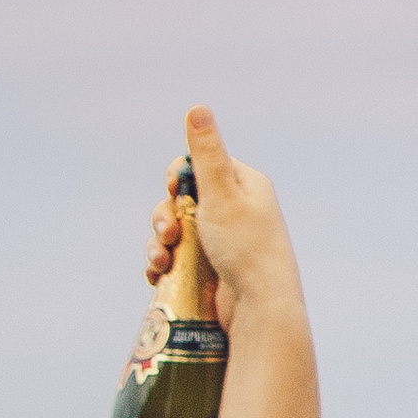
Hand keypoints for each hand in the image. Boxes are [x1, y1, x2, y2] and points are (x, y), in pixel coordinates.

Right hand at [144, 103, 304, 327]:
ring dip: (159, 244)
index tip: (173, 189)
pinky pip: (177, 259)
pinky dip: (163, 265)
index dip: (177, 177)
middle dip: (164, 216)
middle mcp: (235, 211)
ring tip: (161, 262)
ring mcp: (222, 243)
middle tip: (168, 233)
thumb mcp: (223, 194)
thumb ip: (206, 154)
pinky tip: (158, 275)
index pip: (200, 166)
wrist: (259, 309)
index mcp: (245, 185)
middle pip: (181, 201)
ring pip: (175, 232)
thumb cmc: (247, 248)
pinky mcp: (210, 271)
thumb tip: (197, 108)